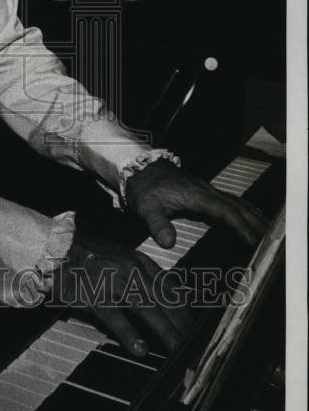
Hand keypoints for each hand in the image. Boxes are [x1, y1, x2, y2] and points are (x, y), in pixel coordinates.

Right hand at [50, 229, 191, 355]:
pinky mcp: (93, 295)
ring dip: (165, 332)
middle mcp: (130, 270)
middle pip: (165, 301)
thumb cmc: (88, 254)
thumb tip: (166, 294)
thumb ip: (142, 274)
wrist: (55, 246)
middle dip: (181, 326)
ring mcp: (112, 282)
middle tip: (191, 346)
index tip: (192, 327)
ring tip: (176, 350)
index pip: (171, 289)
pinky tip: (140, 349)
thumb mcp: (121, 257)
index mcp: (139, 261)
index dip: (185, 311)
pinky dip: (130, 334)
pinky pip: (115, 317)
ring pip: (147, 310)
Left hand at [125, 158, 267, 248]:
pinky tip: (251, 215)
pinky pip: (230, 200)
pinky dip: (244, 209)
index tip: (254, 242)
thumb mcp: (145, 208)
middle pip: (238, 207)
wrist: (137, 167)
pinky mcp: (203, 191)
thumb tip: (168, 243)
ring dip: (253, 216)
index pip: (225, 212)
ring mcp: (206, 190)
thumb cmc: (143, 187)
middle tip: (272, 241)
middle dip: (256, 223)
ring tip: (269, 232)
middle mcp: (206, 191)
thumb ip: (157, 225)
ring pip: (236, 202)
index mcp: (196, 196)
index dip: (240, 227)